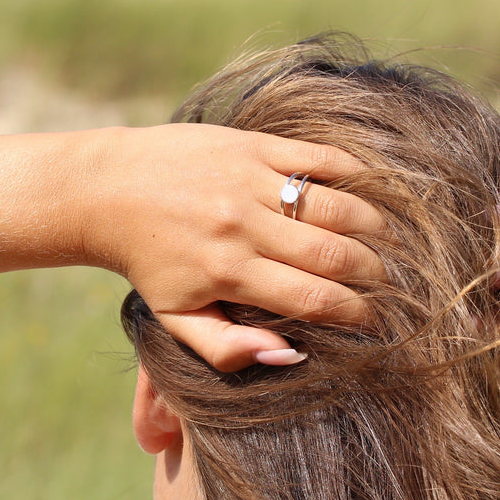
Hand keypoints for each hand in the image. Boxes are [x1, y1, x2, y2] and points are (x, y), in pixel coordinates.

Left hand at [80, 124, 386, 370]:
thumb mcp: (175, 319)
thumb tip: (291, 355)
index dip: (355, 314)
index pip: (313, 299)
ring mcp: (249, 180)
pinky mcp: (252, 145)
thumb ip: (227, 349)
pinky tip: (373, 195)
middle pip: (335, 254)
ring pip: (338, 206)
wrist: (109, 190)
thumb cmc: (149, 263)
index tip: (374, 322)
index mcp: (227, 273)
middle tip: (390, 284)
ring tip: (388, 245)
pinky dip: (357, 176)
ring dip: (376, 228)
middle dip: (375, 275)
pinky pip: (321, 157)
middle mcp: (242, 226)